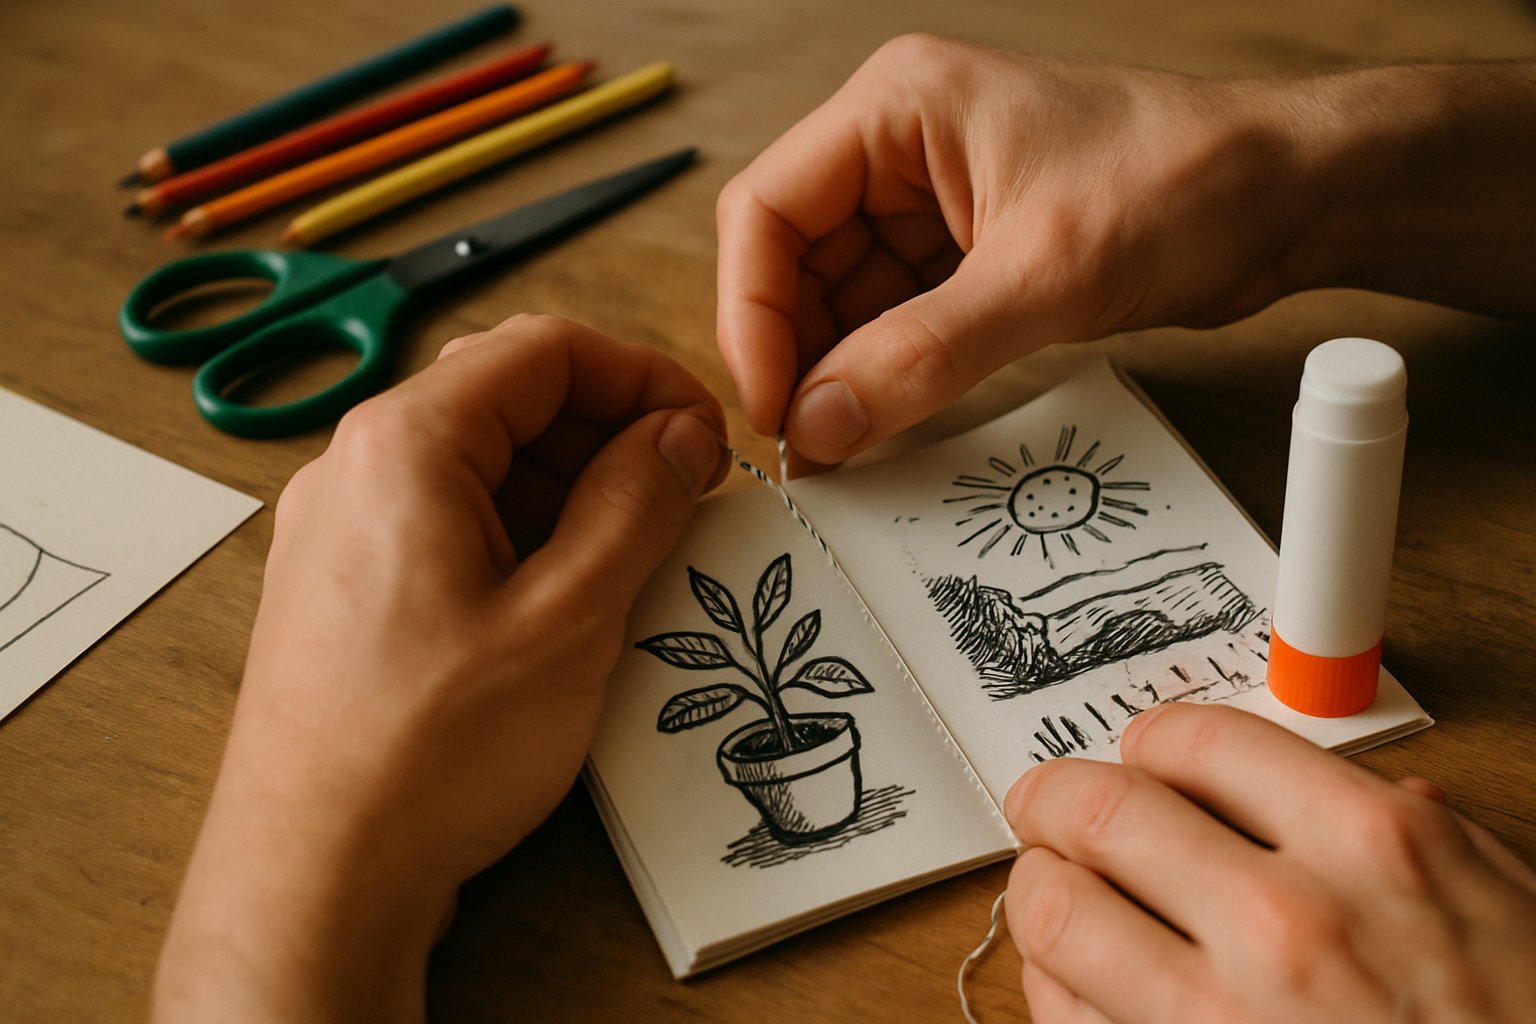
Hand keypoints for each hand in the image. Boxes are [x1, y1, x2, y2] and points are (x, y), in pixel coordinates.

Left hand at [155, 315, 726, 1022]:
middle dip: (609, 429)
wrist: (314, 878)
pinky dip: (523, 531)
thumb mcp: (570, 617)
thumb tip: (678, 434)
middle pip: (506, 395)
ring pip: (480, 461)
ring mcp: (343, 528)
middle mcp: (356, 468)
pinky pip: (449, 520)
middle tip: (687, 488)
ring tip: (640, 548)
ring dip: (570, 484)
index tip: (705, 429)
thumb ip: (635, 503)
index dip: (644, 376)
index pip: (543, 350)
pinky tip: (573, 589)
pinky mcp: (348, 585)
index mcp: (403, 445)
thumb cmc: (423, 756)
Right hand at [716, 35, 1314, 466]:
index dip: (751, 314)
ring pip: (836, 297)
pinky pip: (891, 317)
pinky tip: (884, 418)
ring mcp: (929, 200)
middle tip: (809, 442)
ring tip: (846, 442)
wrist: (1291, 194)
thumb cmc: (1189, 181)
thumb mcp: (1045, 276)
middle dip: (794, 351)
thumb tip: (821, 424)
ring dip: (836, 369)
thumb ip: (921, 356)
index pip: (767, 210)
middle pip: (791, 259)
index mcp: (897, 107)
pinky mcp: (964, 250)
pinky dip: (882, 370)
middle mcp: (898, 146)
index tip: (772, 404)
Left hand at [1003, 702, 1535, 1022]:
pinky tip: (1079, 976)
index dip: (1149, 740)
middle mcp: (1285, 924)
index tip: (1138, 754)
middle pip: (1099, 814)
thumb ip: (1403, 834)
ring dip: (1041, 889)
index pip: (1198, 742)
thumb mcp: (1501, 903)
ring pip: (1058, 915)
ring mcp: (1221, 1019)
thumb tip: (1337, 793)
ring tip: (1054, 887)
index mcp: (1369, 849)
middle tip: (1045, 803)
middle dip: (1054, 798)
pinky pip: (1067, 1019)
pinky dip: (1055, 986)